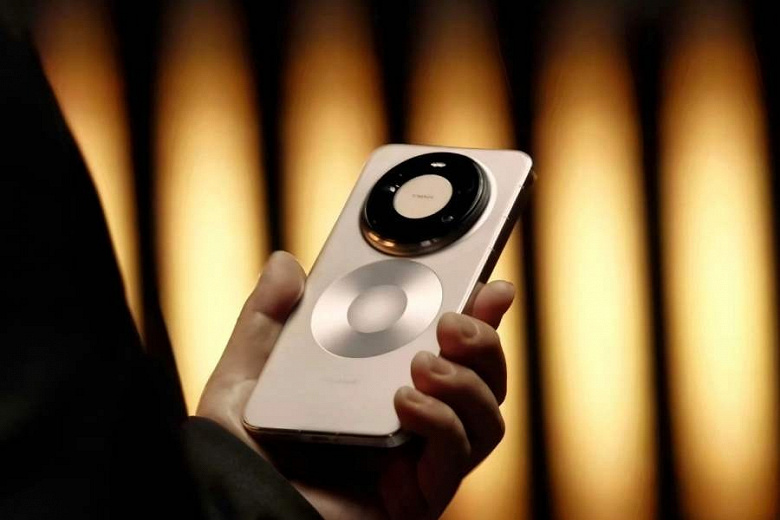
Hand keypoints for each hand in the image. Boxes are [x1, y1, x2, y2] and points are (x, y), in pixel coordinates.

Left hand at [197, 251, 514, 519]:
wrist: (234, 510)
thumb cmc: (242, 453)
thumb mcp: (248, 373)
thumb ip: (267, 319)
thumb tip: (285, 264)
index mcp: (385, 388)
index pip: (450, 349)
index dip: (479, 317)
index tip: (489, 285)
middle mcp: (414, 424)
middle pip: (485, 381)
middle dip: (484, 342)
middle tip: (452, 321)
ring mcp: (420, 461)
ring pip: (487, 419)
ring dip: (469, 382)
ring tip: (426, 362)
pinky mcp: (418, 496)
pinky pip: (456, 457)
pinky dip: (442, 422)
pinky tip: (406, 402)